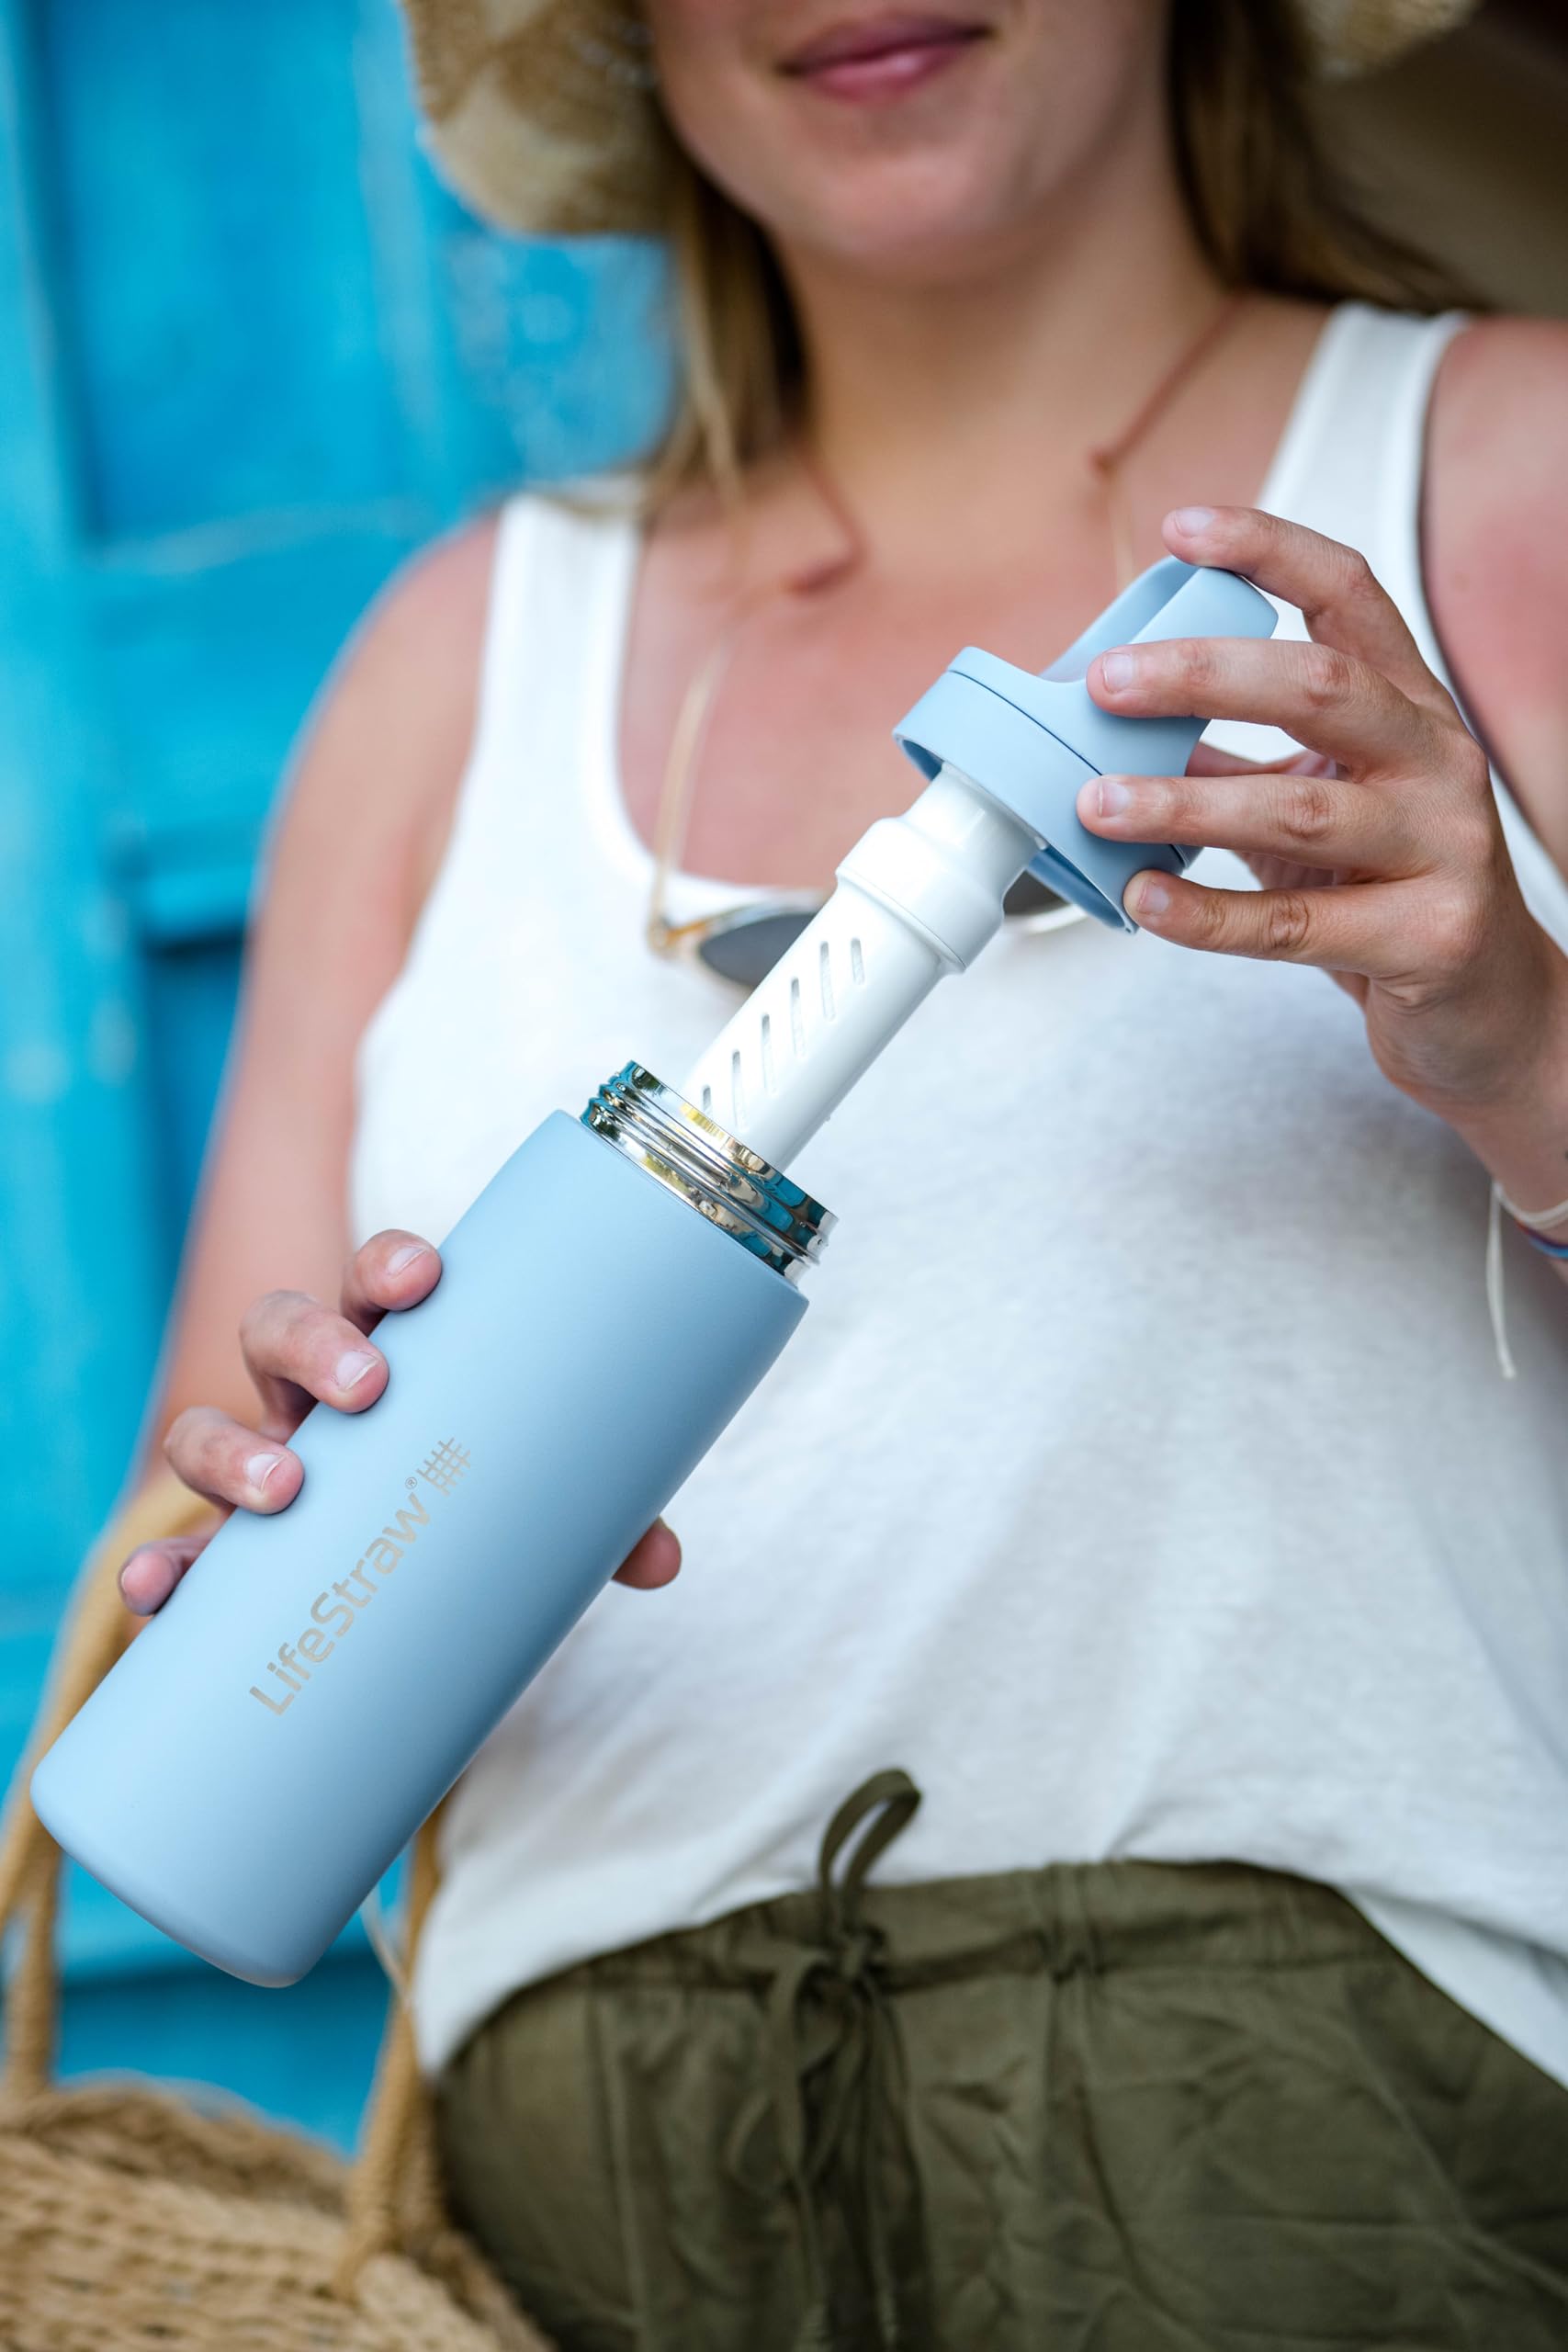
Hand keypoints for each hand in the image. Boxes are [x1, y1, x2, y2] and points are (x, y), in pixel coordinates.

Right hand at [118, 1230, 681, 1612]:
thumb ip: (596, 1521)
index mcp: (387, 1358)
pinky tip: (153, 1592)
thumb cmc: (468, 1508)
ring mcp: (253, 1474)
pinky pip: (171, 1555)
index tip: (425, 1272)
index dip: (389, 1264)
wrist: (397, 1599)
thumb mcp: (533, 1504)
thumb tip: (661, 1559)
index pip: (375, 1285)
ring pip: (204, 1428)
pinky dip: (155, 1572)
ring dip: (229, 1447)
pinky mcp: (219, 1561)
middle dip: (313, 1341)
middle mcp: (306, 1402)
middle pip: (279, 1329)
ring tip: (280, 1487)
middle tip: (367, 1382)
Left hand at [1076, 505, 1566, 1125]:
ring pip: (1302, 811)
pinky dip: (1209, 915)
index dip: (1268, 549)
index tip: (1180, 528)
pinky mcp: (1429, 939)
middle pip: (1321, 688)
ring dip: (1185, 802)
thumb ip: (1235, 755)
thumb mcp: (1318, 801)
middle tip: (1106, 682)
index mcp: (1410, 706)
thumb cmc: (1387, 890)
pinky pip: (1295, 927)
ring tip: (1097, 803)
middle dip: (1203, 675)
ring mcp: (1446, 849)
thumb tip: (1112, 720)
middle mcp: (1438, 760)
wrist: (1485, 1009)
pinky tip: (1145, 900)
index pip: (1348, 594)